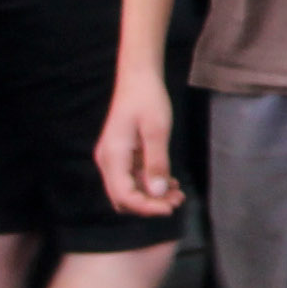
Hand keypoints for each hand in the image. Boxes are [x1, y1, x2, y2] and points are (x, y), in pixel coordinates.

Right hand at [97, 65, 181, 220]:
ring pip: (130, 189)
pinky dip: (151, 184)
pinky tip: (171, 183)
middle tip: (177, 202)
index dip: (146, 206)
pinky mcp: (123, 156)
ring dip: (152, 196)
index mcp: (113, 155)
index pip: (124, 195)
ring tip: (179, 194)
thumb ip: (157, 163)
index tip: (170, 208)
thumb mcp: (157, 131)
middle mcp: (108, 161)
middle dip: (149, 204)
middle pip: (124, 197)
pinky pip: (134, 178)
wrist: (139, 79)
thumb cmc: (148, 99)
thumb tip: (158, 193)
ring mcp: (114, 159)